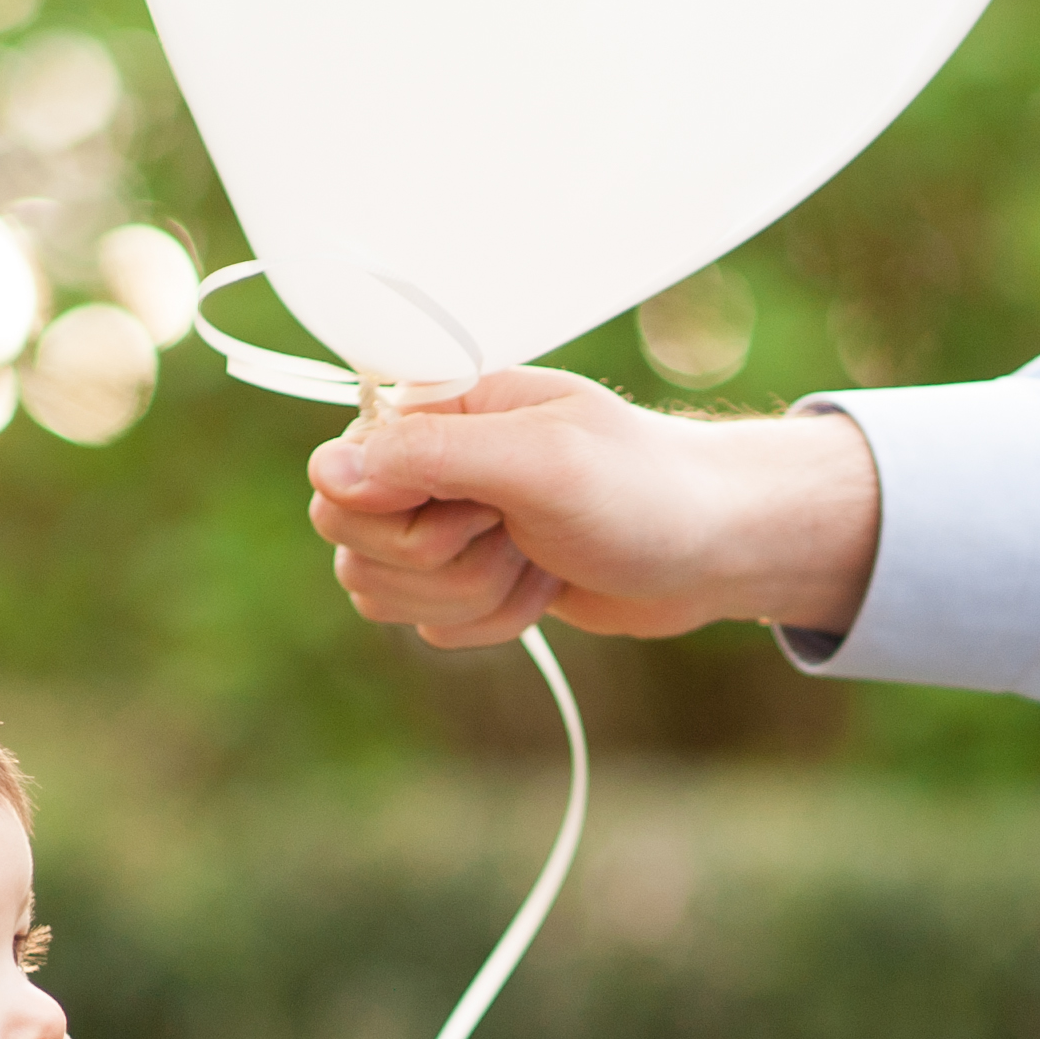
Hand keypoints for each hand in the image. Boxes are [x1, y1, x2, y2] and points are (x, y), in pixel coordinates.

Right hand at [306, 370, 878, 647]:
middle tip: (518, 533)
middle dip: (446, 565)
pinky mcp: (467, 578)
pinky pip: (432, 626)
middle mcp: (427, 464)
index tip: (480, 510)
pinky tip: (545, 586)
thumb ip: (430, 457)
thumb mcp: (541, 461)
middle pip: (355, 548)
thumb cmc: (645, 490)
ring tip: (538, 557)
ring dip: (475, 596)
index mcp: (434, 412)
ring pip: (388, 595)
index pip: (339, 482)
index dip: (403, 521)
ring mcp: (444, 524)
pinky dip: (495, 621)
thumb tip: (324, 472)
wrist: (714, 547)